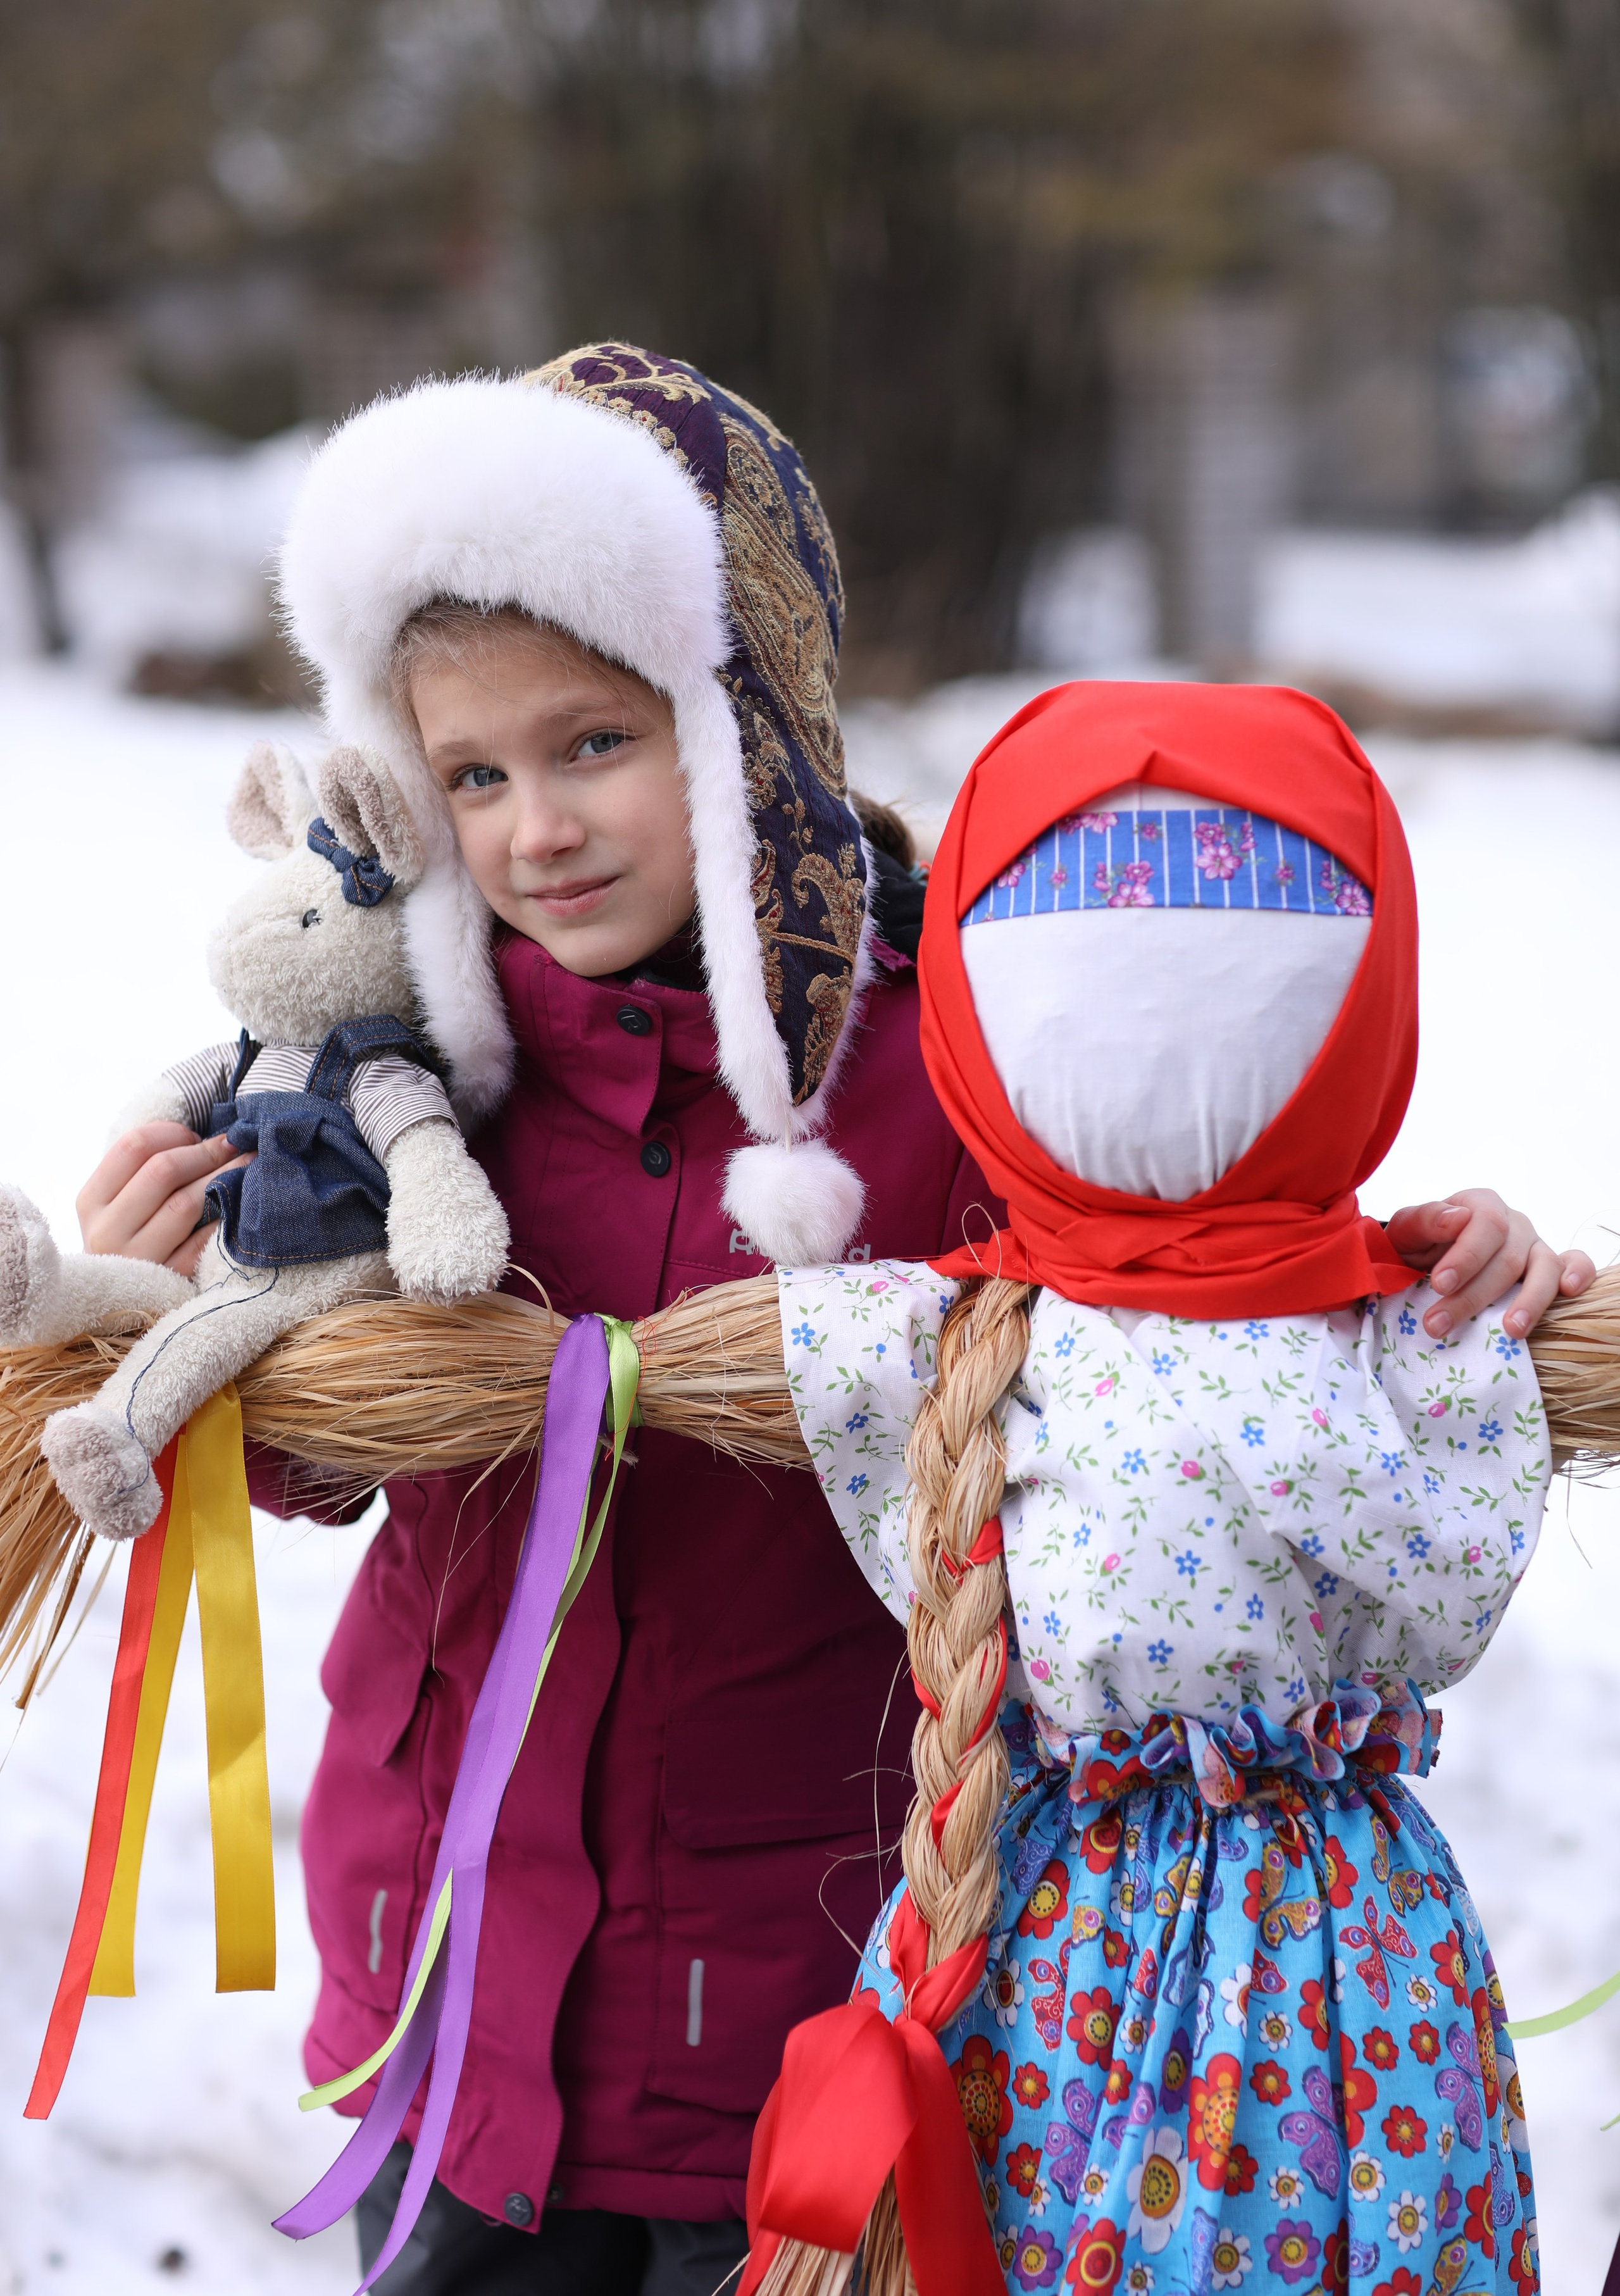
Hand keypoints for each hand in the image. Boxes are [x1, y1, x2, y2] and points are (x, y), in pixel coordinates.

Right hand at [77, 1123, 251, 1277]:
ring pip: (186, 1203)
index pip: (132, 1147)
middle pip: (162, 1171)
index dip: (172, 1132)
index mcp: (91, 1201)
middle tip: (234, 1142)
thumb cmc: (130, 1238)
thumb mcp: (119, 1204)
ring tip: (248, 1162)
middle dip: (206, 1151)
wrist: (120, 1304)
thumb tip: (199, 1132)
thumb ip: (143, 1169)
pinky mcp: (168, 1281)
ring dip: (223, 1176)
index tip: (195, 1134)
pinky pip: (204, 1240)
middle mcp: (106, 1230)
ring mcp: (137, 1259)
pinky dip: (225, 1216)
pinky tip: (242, 1201)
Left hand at [1385, 1188, 1595, 1339]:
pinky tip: (1569, 1292)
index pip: (1485, 1224)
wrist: (1428, 1258)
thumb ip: (1425, 1220)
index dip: (1466, 1256)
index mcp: (1481, 1205)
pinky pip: (1574, 1264)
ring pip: (1544, 1267)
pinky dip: (1578, 1275)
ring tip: (1510, 1330)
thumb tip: (1456, 1218)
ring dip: (1529, 1301)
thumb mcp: (1407, 1229)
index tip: (1440, 1285)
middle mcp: (1513, 1224)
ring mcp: (1534, 1245)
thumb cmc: (1420, 1242)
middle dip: (1472, 1296)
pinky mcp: (1549, 1267)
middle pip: (1507, 1257)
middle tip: (1439, 1324)